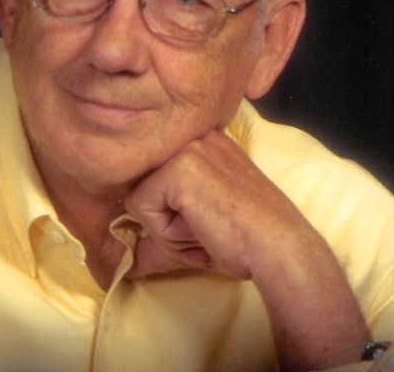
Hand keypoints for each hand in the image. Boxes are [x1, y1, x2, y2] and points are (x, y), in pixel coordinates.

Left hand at [124, 129, 369, 370]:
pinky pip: (140, 207)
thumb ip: (155, 233)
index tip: (207, 216)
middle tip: (207, 224)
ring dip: (165, 225)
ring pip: (139, 196)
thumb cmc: (244, 239)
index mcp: (201, 140)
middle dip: (166, 218)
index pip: (153, 174)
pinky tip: (201, 224)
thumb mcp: (195, 226)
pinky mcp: (177, 168)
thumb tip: (118, 259)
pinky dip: (166, 230)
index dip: (170, 209)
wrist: (276, 247)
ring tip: (204, 224)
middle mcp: (192, 134)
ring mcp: (184, 147)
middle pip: (143, 184)